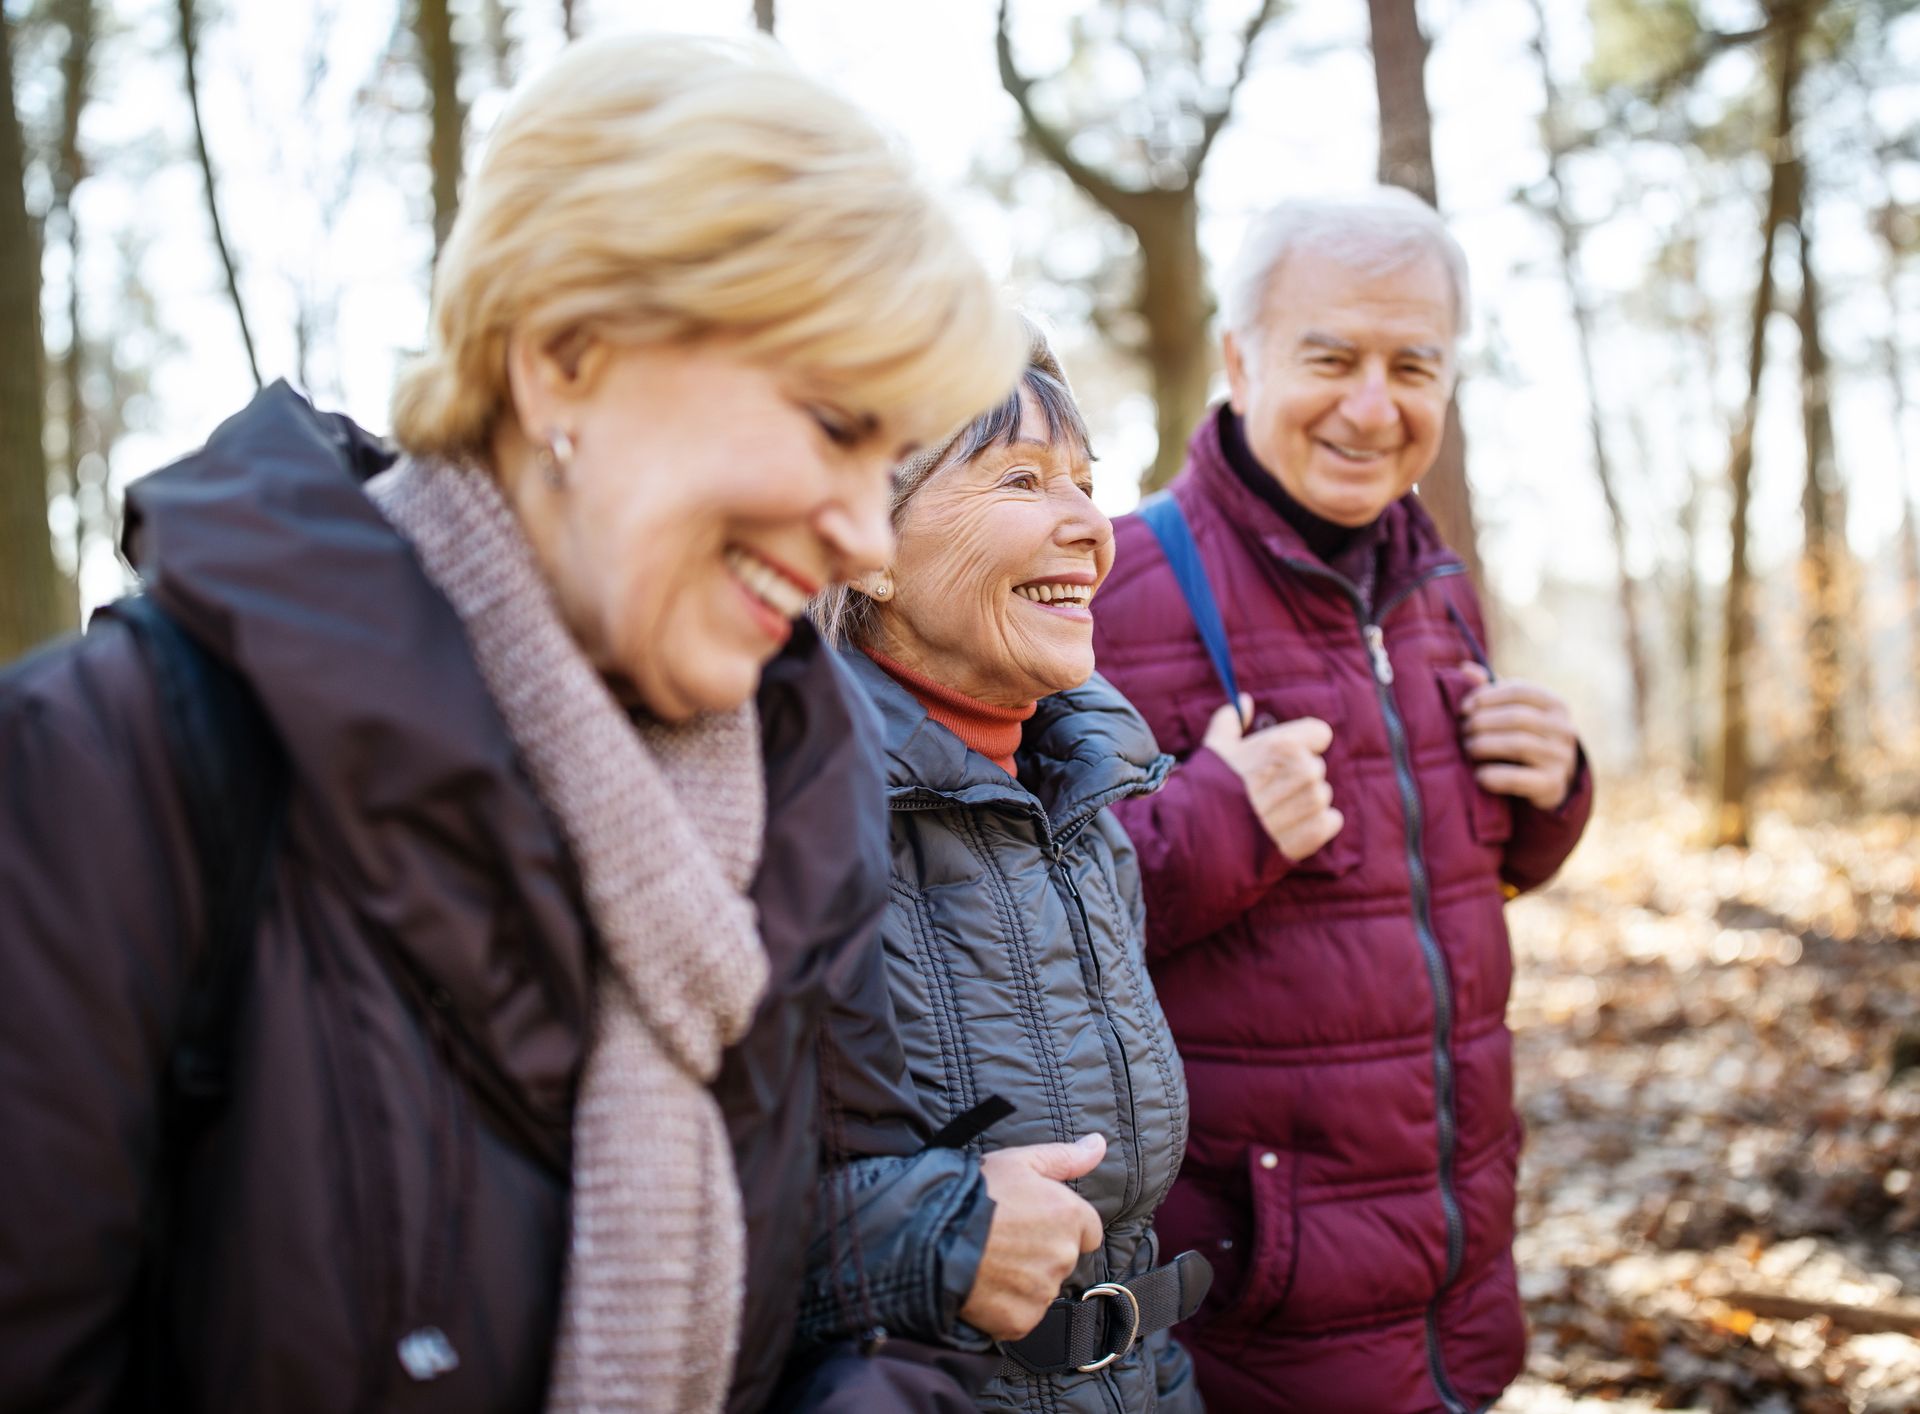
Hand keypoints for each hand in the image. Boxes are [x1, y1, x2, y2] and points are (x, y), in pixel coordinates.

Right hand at [960, 1134, 1106, 1340]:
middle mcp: (1063, 1255)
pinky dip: (1006, 1306)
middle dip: (1040, 1251)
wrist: (931, 1235)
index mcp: (1068, 1215)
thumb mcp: (1019, 1162)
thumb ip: (1065, 1157)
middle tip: (1004, 1239)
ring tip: (989, 1260)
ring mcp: (1042, 1292)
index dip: (1061, 1225)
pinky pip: (1021, 1315)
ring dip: (1022, 1279)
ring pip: (1041, 1288)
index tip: (1033, 1222)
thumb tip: (1099, 1144)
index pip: (1088, 1231)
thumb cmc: (973, 1193)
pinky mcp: (1022, 1321)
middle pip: (1062, 1259)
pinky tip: (983, 1285)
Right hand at [1202, 697, 1344, 862]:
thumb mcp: (1214, 748)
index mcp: (1283, 744)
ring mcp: (1311, 803)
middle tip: (1268, 792)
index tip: (1285, 757)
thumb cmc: (1206, 790)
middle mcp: (1303, 770)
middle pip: (1316, 767)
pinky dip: (1314, 826)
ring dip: (1302, 804)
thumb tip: (1244, 702)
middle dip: (1296, 778)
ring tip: (1271, 813)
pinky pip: (1330, 821)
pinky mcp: (1315, 833)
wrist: (1199, 839)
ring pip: (1321, 796)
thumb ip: (1231, 720)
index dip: (1304, 744)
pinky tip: (1286, 829)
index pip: (1320, 733)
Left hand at [1455, 663, 1577, 809]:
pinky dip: (1493, 775)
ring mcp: (1562, 758)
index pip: (1519, 690)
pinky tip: (1479, 775)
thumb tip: (1464, 668)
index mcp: (1555, 705)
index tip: (1464, 708)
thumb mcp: (1512, 712)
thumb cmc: (1523, 737)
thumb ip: (1490, 691)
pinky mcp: (1552, 785)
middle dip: (1482, 723)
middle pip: (1517, 717)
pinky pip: (1518, 778)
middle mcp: (1564, 729)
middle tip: (1463, 731)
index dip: (1487, 696)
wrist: (1548, 781)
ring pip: (1518, 745)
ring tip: (1468, 748)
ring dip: (1484, 746)